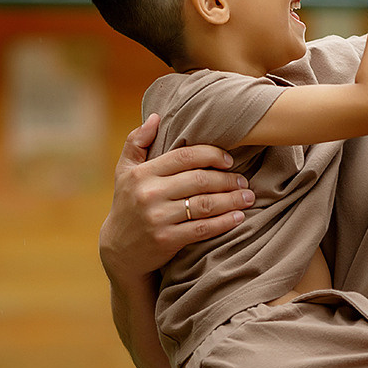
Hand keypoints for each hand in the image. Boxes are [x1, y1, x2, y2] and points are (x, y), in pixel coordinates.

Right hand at [98, 114, 254, 281]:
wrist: (119, 251)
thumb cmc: (127, 204)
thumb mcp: (124, 171)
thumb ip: (137, 142)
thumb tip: (156, 117)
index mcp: (142, 173)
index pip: (185, 156)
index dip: (211, 155)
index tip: (229, 160)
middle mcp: (149, 193)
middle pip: (199, 180)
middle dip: (227, 179)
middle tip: (244, 181)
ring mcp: (158, 218)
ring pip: (205, 204)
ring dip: (232, 200)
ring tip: (248, 197)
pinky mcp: (166, 240)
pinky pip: (203, 228)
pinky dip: (224, 222)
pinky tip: (238, 217)